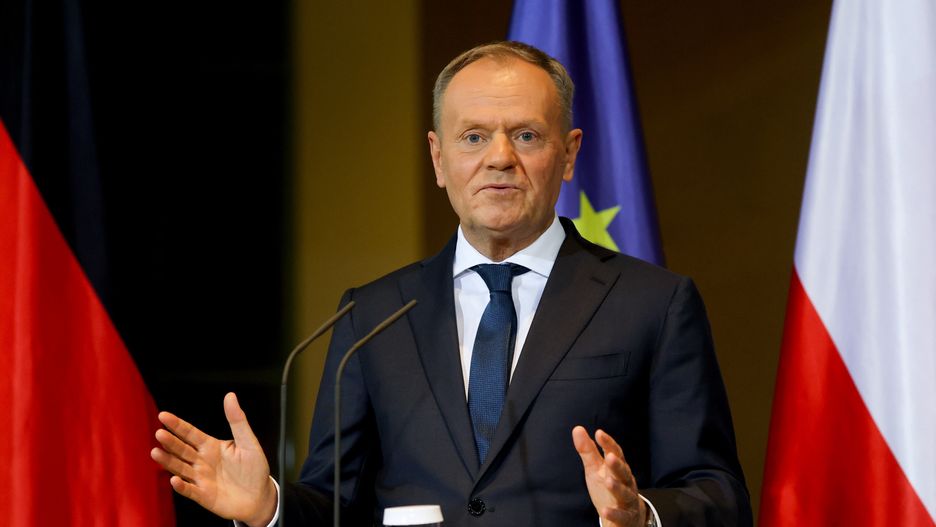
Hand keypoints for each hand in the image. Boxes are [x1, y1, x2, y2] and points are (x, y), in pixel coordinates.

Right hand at [151, 392, 276, 526]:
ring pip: (180, 468)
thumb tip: (230, 396)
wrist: (259, 496)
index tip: (163, 416)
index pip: (190, 433)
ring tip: (156, 452)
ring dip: (168, 461)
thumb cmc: (254, 469)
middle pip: (182, 449)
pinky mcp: (203, 495)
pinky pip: (189, 491)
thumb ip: (238, 421)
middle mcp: (202, 461)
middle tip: (160, 433)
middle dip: (170, 441)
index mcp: (211, 446)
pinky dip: (181, 486)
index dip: (177, 425)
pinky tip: (174, 480)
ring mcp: (201, 478)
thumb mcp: (248, 442)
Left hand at [572, 426, 646, 526]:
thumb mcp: (595, 468)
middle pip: (623, 472)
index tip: (599, 433)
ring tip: (608, 481)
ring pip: (625, 492)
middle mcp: (626, 482)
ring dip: (617, 487)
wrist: (626, 517)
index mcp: (618, 468)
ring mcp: (628, 499)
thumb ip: (588, 450)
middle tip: (610, 457)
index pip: (615, 453)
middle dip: (617, 465)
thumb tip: (577, 428)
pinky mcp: (626, 516)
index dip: (608, 443)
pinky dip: (614, 513)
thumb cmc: (608, 487)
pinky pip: (622, 515)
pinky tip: (605, 512)